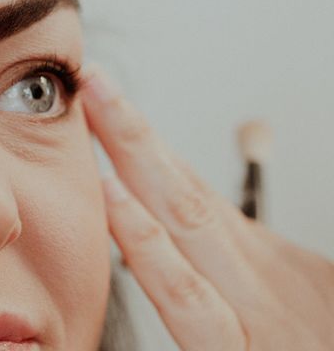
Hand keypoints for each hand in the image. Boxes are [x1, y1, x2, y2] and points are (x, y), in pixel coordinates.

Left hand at [81, 66, 333, 349]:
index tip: (103, 101)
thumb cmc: (313, 347)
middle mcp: (245, 271)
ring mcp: (243, 308)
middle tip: (92, 80)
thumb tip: (204, 208)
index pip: (184, 183)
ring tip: (97, 113)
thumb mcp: (290, 291)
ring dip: (136, 159)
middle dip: (131, 128)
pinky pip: (186, 298)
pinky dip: (150, 248)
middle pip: (178, 183)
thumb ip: (234, 252)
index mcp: (250, 257)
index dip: (140, 140)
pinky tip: (114, 202)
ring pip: (182, 221)